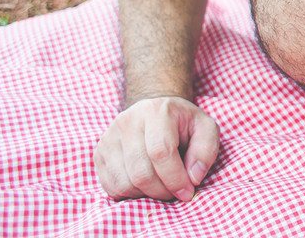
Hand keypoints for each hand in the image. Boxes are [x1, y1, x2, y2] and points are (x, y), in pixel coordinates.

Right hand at [93, 95, 219, 200]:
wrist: (153, 110)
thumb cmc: (182, 123)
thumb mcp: (205, 127)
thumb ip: (206, 150)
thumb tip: (193, 178)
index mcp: (156, 112)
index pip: (160, 152)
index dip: (175, 178)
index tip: (187, 192)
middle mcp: (127, 122)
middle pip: (141, 173)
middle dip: (162, 191)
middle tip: (176, 192)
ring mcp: (109, 138)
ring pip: (125, 184)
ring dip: (147, 194)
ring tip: (161, 185)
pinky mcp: (98, 154)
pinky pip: (112, 188)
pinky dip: (131, 194)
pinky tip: (144, 183)